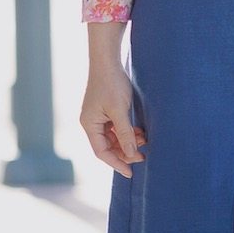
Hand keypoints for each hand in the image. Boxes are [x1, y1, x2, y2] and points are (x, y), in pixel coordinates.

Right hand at [80, 49, 146, 178]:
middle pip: (107, 146)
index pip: (101, 152)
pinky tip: (139, 131)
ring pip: (113, 137)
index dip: (117, 163)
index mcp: (89, 125)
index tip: (131, 172)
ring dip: (127, 141)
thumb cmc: (111, 83)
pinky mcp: (106, 110)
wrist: (108, 60)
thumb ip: (125, 133)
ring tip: (144, 141)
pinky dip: (127, 131)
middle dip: (125, 152)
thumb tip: (132, 153)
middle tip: (143, 155)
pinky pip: (115, 127)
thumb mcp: (119, 110)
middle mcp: (91, 123)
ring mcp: (98, 116)